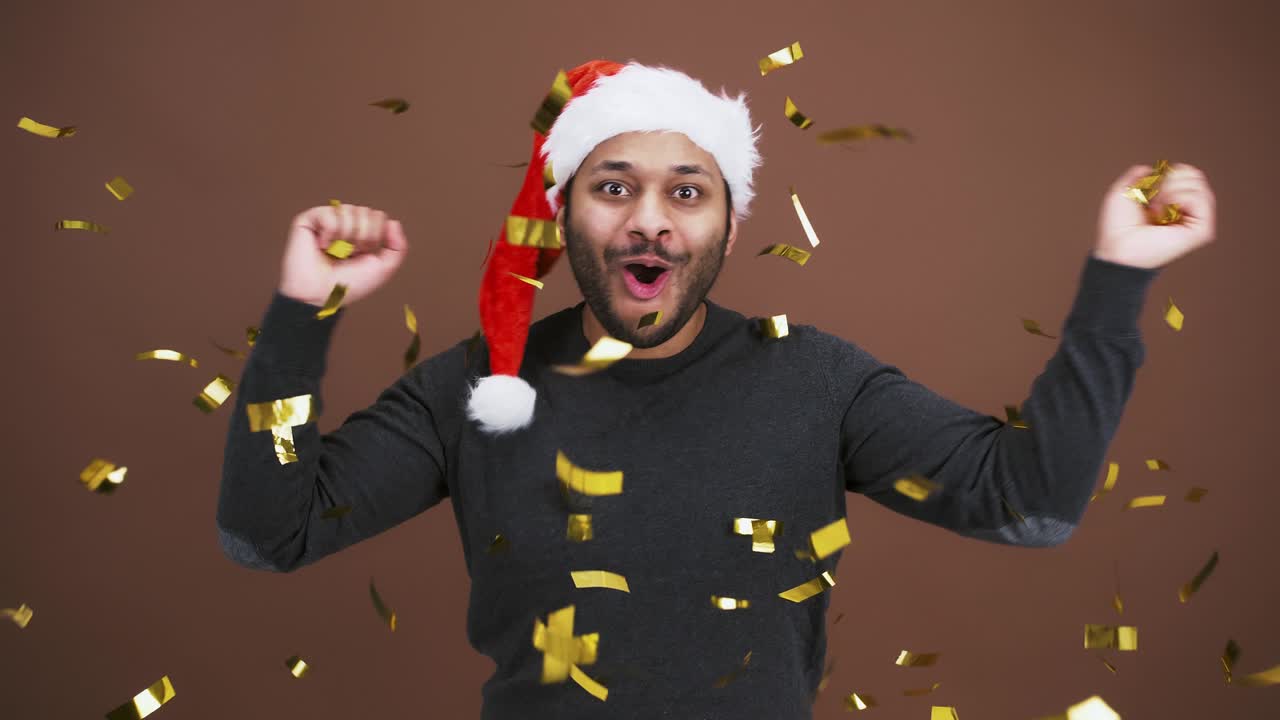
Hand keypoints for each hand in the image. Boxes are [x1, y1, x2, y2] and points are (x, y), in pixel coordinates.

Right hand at [278, 204, 407, 306]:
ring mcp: (327, 220)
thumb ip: (398, 247)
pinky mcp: (309, 219)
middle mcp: (345, 223)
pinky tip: (322, 246)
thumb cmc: (348, 285)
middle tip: (349, 254)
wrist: (322, 295)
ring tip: (335, 252)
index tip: (363, 254)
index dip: (375, 237)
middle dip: (362, 237)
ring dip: (346, 238)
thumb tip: (393, 222)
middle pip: (366, 212)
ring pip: (349, 211)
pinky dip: (330, 235)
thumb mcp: (383, 269)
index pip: (378, 216)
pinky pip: (330, 214)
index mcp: (361, 232)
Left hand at [1092, 163, 1216, 269]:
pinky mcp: (1201, 231)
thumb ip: (1136, 176)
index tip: (1150, 191)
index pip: (1189, 174)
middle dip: (1170, 181)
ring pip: (1199, 186)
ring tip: (1157, 210)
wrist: (1116, 246)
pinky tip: (1166, 213)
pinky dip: (1179, 199)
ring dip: (1171, 191)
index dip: (1169, 173)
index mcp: (1174, 203)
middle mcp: (1188, 212)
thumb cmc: (1116, 226)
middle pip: (1196, 176)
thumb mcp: (1123, 191)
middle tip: (1153, 202)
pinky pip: (1200, 200)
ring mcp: (1196, 222)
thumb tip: (1150, 169)